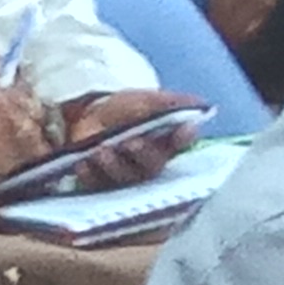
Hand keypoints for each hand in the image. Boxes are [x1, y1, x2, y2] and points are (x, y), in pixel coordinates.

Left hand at [58, 89, 201, 189]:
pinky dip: (89, 174)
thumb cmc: (126, 109)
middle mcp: (149, 164)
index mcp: (167, 143)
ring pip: (123, 177)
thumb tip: (200, 104)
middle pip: (151, 166)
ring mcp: (124, 175)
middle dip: (143, 154)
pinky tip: (83, 163)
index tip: (184, 130)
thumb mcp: (147, 100)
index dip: (182, 139)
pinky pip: (95, 184)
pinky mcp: (99, 182)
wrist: (92, 114)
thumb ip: (171, 103)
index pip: (180, 144)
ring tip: (102, 151)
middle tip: (132, 142)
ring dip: (113, 165)